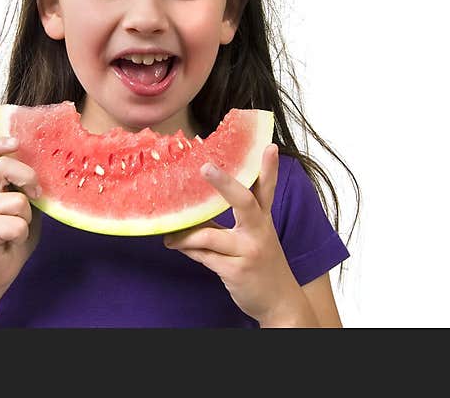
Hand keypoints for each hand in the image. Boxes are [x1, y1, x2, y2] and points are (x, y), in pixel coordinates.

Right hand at [0, 136, 42, 290]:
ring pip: (18, 201)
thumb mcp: (26, 203)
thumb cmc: (14, 233)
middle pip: (4, 166)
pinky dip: (22, 235)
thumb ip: (28, 185)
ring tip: (17, 229)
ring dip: (27, 218)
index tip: (16, 142)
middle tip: (36, 196)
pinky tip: (12, 240)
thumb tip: (49, 164)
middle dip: (28, 177)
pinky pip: (17, 225)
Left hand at [164, 144, 309, 325]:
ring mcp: (249, 251)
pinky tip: (177, 246)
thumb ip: (231, 222)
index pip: (266, 189)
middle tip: (206, 167)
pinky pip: (204, 255)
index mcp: (263, 220)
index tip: (269, 146)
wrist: (281, 303)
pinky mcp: (237, 270)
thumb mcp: (255, 239)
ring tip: (169, 237)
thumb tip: (196, 212)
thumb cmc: (261, 265)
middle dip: (225, 183)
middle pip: (244, 201)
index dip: (269, 168)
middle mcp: (259, 232)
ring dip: (184, 235)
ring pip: (208, 234)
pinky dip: (188, 250)